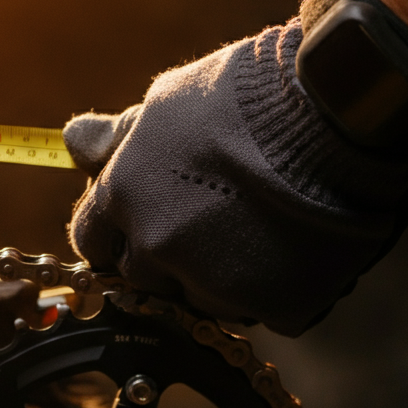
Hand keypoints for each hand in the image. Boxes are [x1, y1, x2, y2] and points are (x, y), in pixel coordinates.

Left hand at [65, 20, 407, 335]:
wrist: (334, 110)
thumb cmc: (245, 95)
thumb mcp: (167, 102)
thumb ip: (117, 137)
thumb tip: (73, 140)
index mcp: (123, 199)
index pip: (91, 240)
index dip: (116, 231)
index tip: (141, 222)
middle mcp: (158, 249)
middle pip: (142, 278)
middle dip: (163, 257)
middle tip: (207, 223)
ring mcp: (214, 283)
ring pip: (201, 300)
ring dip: (217, 278)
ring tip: (254, 230)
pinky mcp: (273, 305)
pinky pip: (262, 311)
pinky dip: (274, 288)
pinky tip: (290, 247)